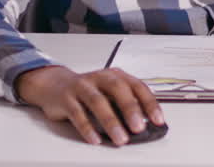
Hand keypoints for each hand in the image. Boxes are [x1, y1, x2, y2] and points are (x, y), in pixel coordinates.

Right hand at [15, 64, 164, 145]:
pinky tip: (95, 139)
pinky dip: (87, 128)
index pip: (137, 86)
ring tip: (120, 138)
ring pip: (98, 102)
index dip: (149, 103)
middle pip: (118, 90)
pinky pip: (77, 113)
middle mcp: (100, 77)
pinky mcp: (67, 98)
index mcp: (116, 75)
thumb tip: (145, 124)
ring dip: (111, 121)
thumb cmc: (89, 90)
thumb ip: (124, 104)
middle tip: (139, 128)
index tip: (158, 119)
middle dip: (130, 109)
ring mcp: (82, 86)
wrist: (55, 85)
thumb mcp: (109, 92)